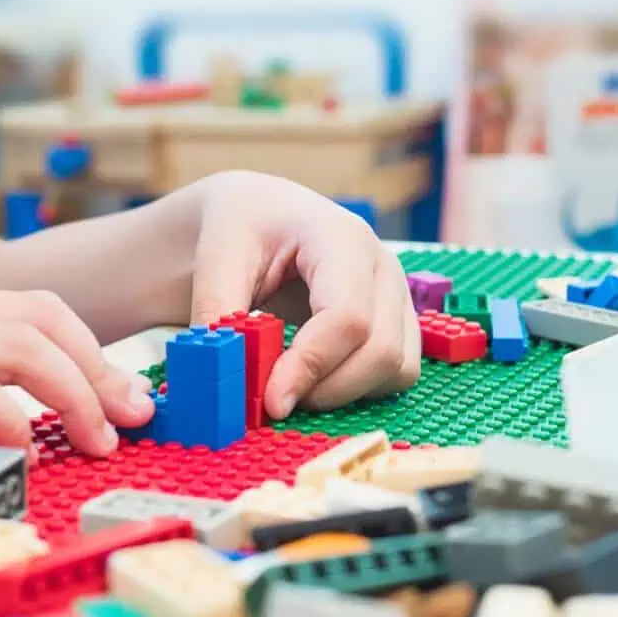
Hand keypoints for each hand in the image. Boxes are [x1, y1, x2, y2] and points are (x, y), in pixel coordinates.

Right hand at [0, 291, 153, 457]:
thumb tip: (36, 411)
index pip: (36, 308)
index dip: (91, 347)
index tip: (122, 393)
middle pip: (41, 318)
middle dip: (99, 367)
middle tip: (131, 415)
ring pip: (19, 345)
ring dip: (74, 393)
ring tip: (95, 437)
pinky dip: (9, 416)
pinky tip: (24, 445)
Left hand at [175, 170, 420, 418]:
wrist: (264, 215)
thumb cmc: (244, 227)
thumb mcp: (217, 257)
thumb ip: (218, 314)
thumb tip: (221, 373)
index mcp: (342, 238)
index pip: (347, 317)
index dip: (312, 366)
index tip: (271, 401)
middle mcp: (383, 265)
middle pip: (381, 350)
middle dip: (327, 390)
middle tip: (274, 399)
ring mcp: (398, 294)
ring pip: (397, 368)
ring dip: (344, 393)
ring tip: (294, 385)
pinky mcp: (400, 321)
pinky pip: (398, 373)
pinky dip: (359, 390)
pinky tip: (318, 378)